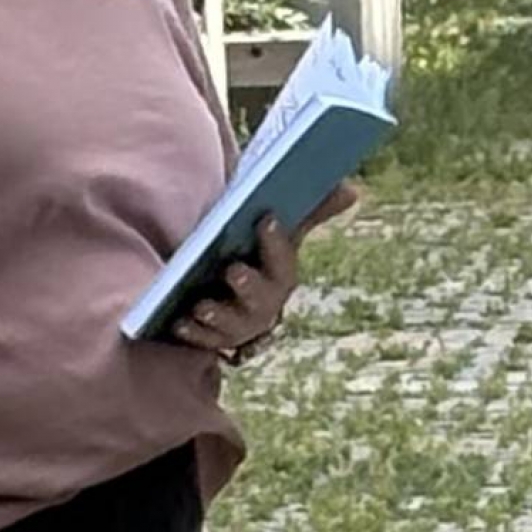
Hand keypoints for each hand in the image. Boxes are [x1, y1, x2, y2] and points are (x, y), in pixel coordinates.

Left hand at [173, 183, 360, 357]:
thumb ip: (310, 213)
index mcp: (281, 277)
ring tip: (200, 305)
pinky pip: (204, 341)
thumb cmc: (259, 258)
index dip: (277, 242)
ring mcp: (238, 326)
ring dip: (218, 316)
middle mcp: (265, 306)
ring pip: (232, 326)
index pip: (284, 262)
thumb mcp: (282, 235)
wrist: (236, 300)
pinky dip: (193, 334)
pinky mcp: (212, 338)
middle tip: (233, 270)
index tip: (267, 218)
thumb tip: (353, 190)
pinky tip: (178, 322)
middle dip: (249, 286)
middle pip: (261, 300)